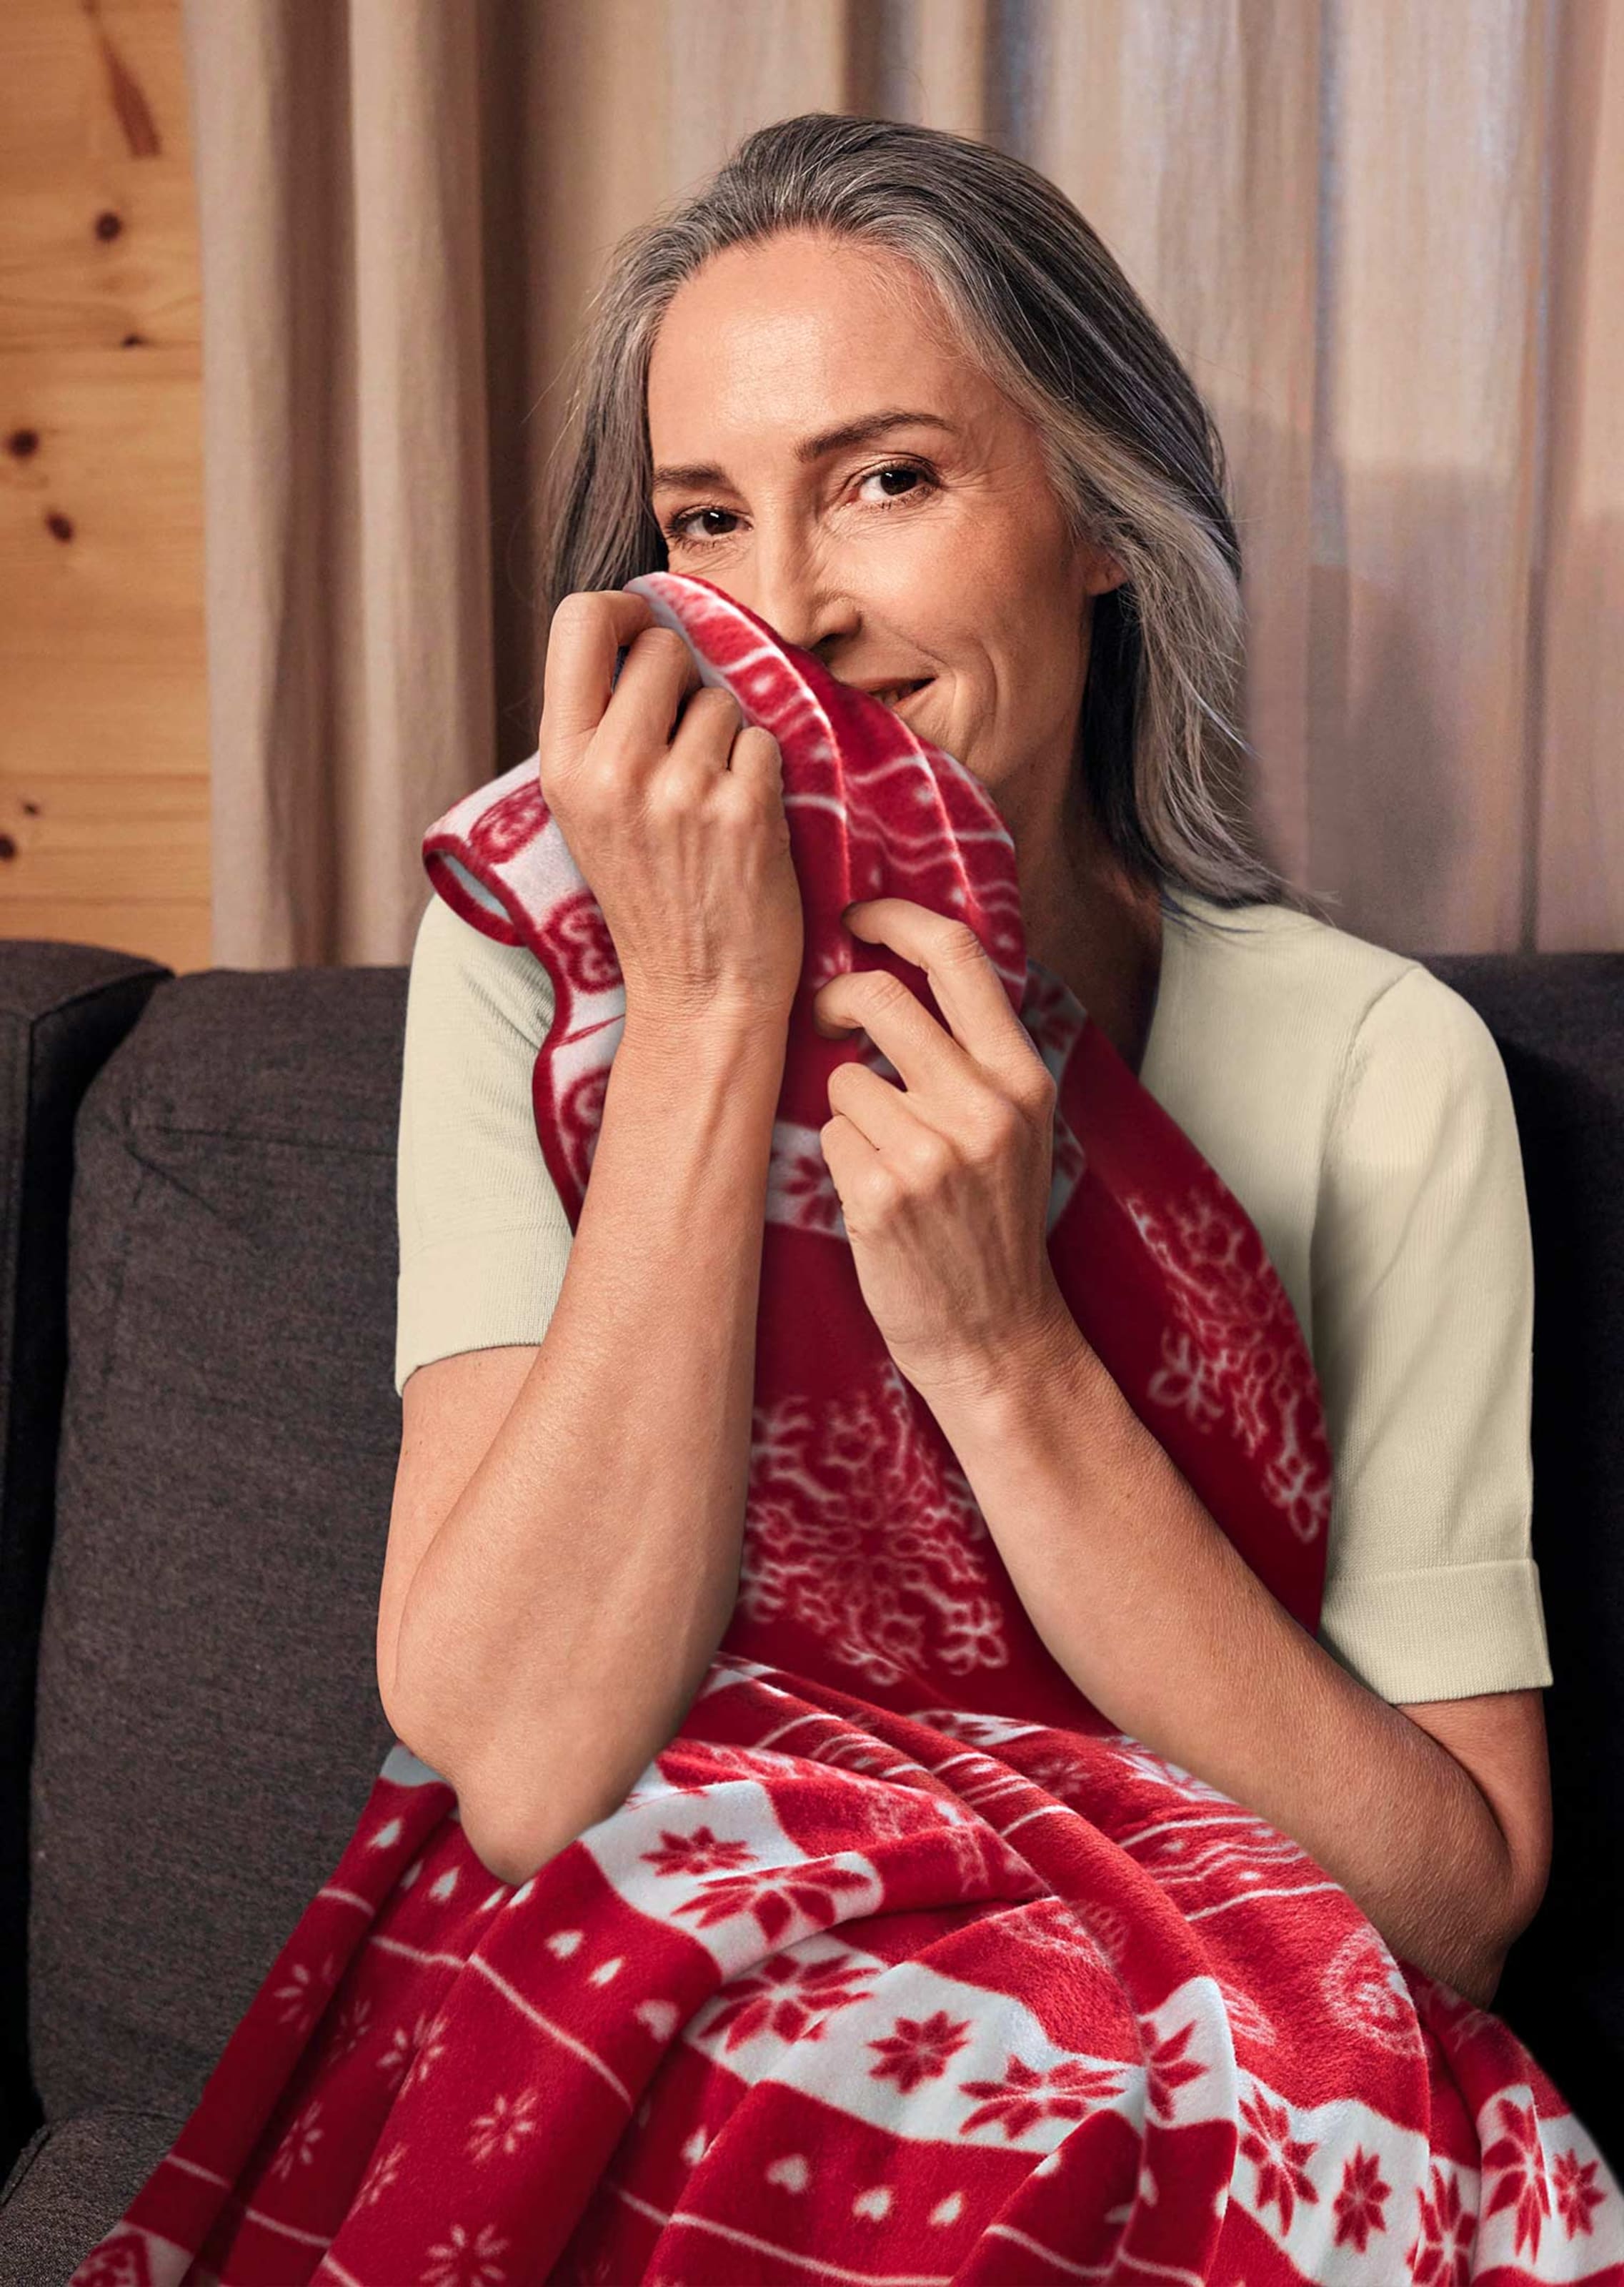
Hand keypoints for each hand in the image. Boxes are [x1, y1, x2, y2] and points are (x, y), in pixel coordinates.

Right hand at [537, 591, 803, 1030]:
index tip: (642, 631)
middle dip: (685, 683)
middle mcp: (613, 771)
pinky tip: (742, 825)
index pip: (580, 622)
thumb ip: (602, 726)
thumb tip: (640, 627)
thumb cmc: (651, 896)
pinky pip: (764, 740)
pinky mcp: (743, 809)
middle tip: (683, 747)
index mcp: (563, 765)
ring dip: (727, 739)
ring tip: (709, 803)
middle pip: (664, 648)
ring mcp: (680, 790)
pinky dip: (762, 774)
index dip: (623, 610)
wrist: (698, 994)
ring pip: (721, 698)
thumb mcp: (591, 811)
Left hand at [811, 898, 1070, 1398]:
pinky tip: (875, 1201)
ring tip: (886, 1160)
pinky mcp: (881, 1195)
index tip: (858, 916)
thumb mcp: (1015, 1130)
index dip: (895, 918)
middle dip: (836, 1002)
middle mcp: (983, 1107)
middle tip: (828, 1021)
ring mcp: (932, 1151)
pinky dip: (839, 1159)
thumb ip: (975, 1057)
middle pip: (879, 999)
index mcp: (1023, 1079)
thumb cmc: (993, 1228)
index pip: (957, 956)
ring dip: (847, 1110)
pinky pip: (828, 1135)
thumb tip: (902, 973)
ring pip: (843, 1077)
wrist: (995, 1337)